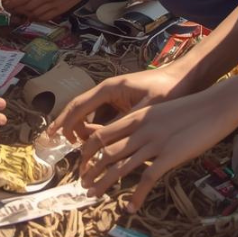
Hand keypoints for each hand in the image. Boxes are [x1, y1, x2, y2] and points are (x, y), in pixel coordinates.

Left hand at [1, 0, 94, 21]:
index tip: (7, 4)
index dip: (14, 3)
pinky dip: (37, 18)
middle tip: (11, 10)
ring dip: (26, 14)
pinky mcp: (61, 10)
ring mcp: (55, 4)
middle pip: (28, 6)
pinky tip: (33, 16)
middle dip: (18, 9)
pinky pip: (45, 17)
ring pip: (35, 13)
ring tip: (21, 13)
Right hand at [53, 66, 188, 143]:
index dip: (64, 122)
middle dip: (70, 130)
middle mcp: (108, 92)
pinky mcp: (124, 105)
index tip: (52, 137)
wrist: (185, 78)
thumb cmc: (167, 89)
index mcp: (109, 89)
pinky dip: (99, 133)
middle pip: (81, 111)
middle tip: (67, 153)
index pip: (79, 106)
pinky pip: (105, 119)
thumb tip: (102, 142)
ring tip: (86, 158)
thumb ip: (122, 124)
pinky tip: (101, 149)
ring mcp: (116, 98)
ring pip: (92, 117)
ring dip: (86, 134)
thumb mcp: (145, 109)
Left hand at [76, 81, 237, 211]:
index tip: (83, 163)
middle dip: (91, 169)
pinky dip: (136, 196)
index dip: (87, 150)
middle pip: (106, 151)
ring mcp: (154, 143)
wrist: (215, 105)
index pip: (102, 134)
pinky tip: (130, 208)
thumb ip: (144, 124)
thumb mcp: (160, 112)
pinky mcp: (169, 156)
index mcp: (137, 116)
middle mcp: (140, 129)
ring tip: (93, 195)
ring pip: (120, 167)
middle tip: (83, 183)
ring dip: (104, 184)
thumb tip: (132, 138)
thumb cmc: (191, 108)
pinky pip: (147, 180)